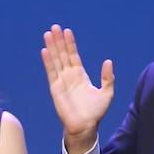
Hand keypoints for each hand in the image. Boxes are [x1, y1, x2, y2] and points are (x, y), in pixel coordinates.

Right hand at [41, 24, 114, 153]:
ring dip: (52, 47)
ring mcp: (61, 81)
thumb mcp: (107, 93)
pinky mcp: (55, 89)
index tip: (67, 31)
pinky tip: (45, 51)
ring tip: (48, 34)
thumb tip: (108, 61)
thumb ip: (107, 77)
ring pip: (55, 60)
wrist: (86, 126)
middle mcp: (69, 76)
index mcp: (80, 75)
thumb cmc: (96, 111)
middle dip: (59, 41)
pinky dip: (48, 62)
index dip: (70, 43)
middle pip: (62, 54)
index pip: (74, 55)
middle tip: (54, 27)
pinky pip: (51, 72)